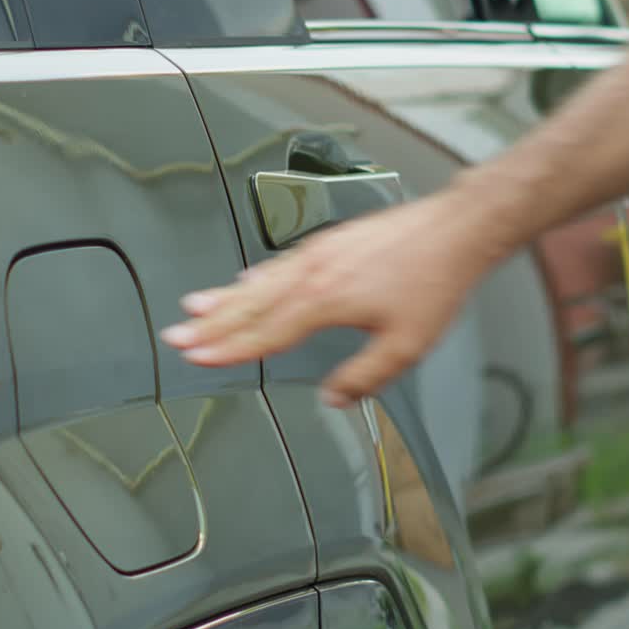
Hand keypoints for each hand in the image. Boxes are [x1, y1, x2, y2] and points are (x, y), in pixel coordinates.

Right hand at [162, 191, 490, 405]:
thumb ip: (365, 377)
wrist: (453, 230)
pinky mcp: (329, 242)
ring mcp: (318, 253)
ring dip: (224, 296)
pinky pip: (280, 263)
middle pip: (250, 304)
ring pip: (260, 280)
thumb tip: (334, 398)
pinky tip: (245, 279)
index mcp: (325, 301)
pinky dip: (256, 275)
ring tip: (192, 306)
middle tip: (176, 335)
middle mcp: (313, 273)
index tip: (198, 357)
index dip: (229, 348)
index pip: (266, 332)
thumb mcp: (406, 346)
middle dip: (210, 323)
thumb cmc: (433, 282)